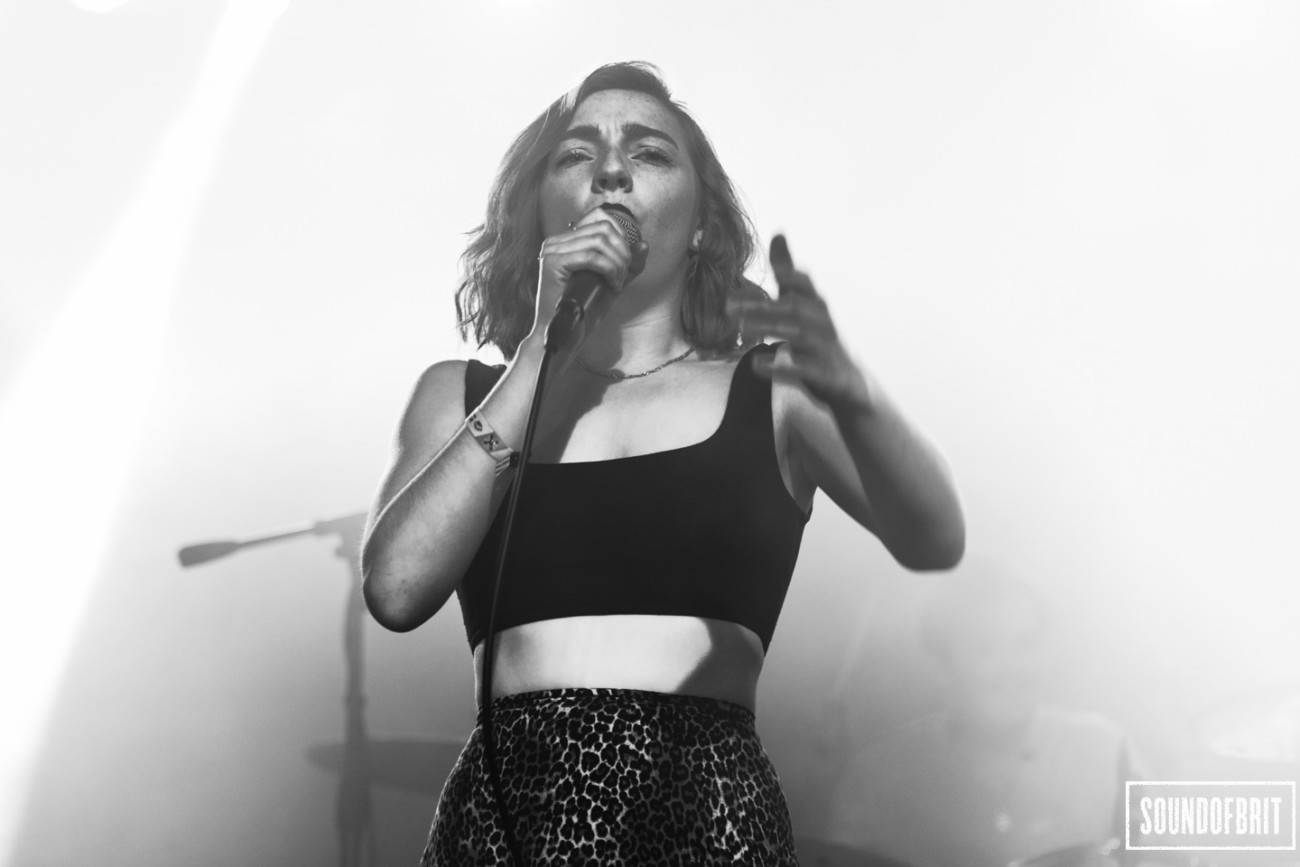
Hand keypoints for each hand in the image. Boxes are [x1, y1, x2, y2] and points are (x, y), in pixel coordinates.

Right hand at [530, 208, 644, 340]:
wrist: (565, 337)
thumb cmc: (584, 312)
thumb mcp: (611, 282)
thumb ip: (626, 264)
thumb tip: (643, 244)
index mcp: (566, 242)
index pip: (599, 219)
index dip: (621, 235)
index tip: (626, 260)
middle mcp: (555, 242)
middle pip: (603, 229)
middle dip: (622, 252)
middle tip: (623, 276)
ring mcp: (552, 251)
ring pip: (599, 241)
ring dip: (617, 263)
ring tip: (617, 283)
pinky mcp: (553, 263)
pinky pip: (591, 256)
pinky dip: (608, 269)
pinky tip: (611, 285)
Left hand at [728, 235, 871, 409]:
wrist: (847, 383)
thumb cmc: (819, 338)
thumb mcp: (804, 304)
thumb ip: (788, 274)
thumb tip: (778, 234)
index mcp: (815, 305)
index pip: (804, 285)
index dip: (791, 275)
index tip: (774, 270)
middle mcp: (823, 323)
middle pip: (795, 309)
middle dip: (762, 306)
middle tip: (728, 306)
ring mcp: (826, 349)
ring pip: (800, 335)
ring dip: (770, 329)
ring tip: (742, 329)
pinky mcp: (825, 374)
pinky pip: (804, 370)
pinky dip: (781, 367)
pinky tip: (757, 365)